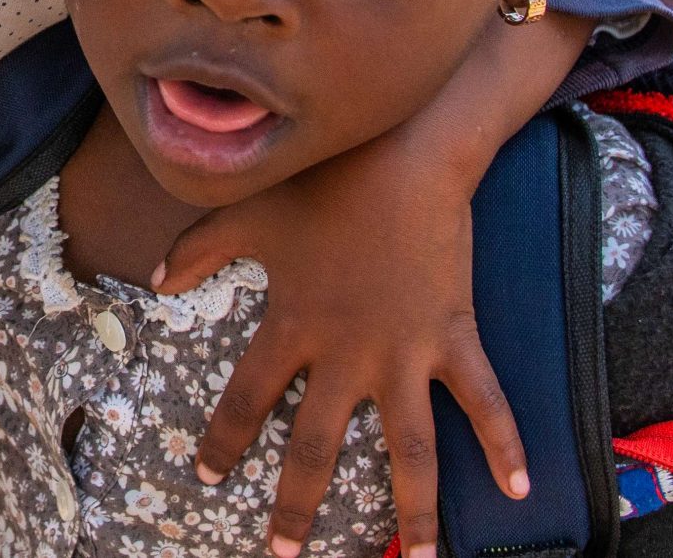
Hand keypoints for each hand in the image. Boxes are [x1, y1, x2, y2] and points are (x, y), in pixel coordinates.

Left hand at [152, 133, 523, 557]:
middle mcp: (346, 352)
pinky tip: (519, 490)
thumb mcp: (247, 213)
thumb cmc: (320, 181)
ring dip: (416, 510)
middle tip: (281, 554)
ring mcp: (405, 350)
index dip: (225, 441)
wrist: (403, 153)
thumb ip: (197, 249)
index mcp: (293, 326)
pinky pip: (483, 401)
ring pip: (410, 450)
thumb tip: (153, 279)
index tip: (207, 476)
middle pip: (316, 447)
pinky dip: (504, 444)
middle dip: (297, 505)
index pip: (246, 399)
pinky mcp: (453, 334)